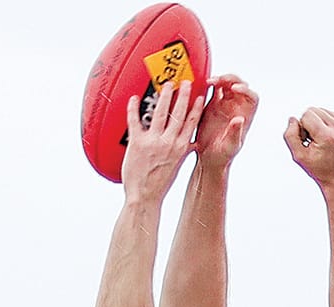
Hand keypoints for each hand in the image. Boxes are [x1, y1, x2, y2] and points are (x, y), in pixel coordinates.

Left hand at [122, 79, 200, 206]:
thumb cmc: (159, 184)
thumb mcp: (176, 167)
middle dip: (183, 95)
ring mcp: (153, 142)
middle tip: (185, 82)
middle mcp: (169, 143)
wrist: (144, 198)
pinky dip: (133, 108)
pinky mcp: (138, 143)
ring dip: (165, 96)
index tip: (200, 95)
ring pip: (161, 112)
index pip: (192, 123)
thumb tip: (193, 145)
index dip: (196, 107)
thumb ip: (184, 152)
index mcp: (180, 148)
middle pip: (179, 113)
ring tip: (167, 84)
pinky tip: (134, 98)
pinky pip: (135, 120)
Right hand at [194, 75, 257, 168]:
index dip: (245, 90)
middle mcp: (236, 108)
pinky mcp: (213, 105)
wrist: (208, 159)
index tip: (235, 88)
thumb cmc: (223, 156)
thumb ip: (235, 133)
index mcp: (245, 116)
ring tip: (211, 81)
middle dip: (231, 79)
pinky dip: (210, 84)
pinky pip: (214, 89)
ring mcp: (225, 105)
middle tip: (221, 80)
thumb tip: (239, 119)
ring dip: (220, 79)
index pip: (251, 97)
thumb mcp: (230, 147)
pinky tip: (205, 85)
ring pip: (227, 84)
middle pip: (239, 85)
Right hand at [284, 105, 333, 187]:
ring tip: (321, 141)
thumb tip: (292, 119)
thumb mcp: (299, 157)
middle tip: (313, 142)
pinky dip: (327, 124)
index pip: (307, 114)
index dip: (302, 128)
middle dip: (310, 124)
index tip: (307, 142)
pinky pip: (332, 114)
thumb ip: (290, 136)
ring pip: (323, 111)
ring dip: (318, 123)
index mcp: (327, 135)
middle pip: (314, 110)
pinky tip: (329, 138)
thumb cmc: (320, 170)